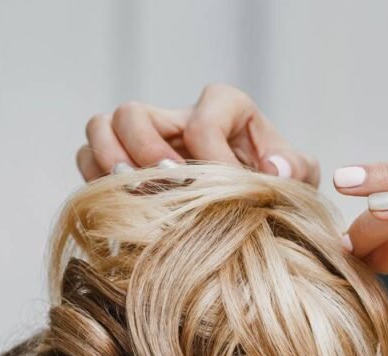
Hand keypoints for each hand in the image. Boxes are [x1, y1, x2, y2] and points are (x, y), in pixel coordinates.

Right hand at [76, 84, 318, 184]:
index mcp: (225, 109)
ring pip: (102, 128)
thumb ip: (296, 168)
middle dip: (146, 152)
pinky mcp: (125, 168)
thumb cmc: (277, 189)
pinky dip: (96, 182)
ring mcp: (146, 142)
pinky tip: (122, 208)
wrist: (259, 215)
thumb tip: (273, 169)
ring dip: (109, 162)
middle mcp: (178, 119)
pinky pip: (88, 160)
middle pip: (134, 112)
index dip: (213, 153)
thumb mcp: (298, 177)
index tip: (229, 186)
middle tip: (168, 186)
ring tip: (134, 194)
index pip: (206, 116)